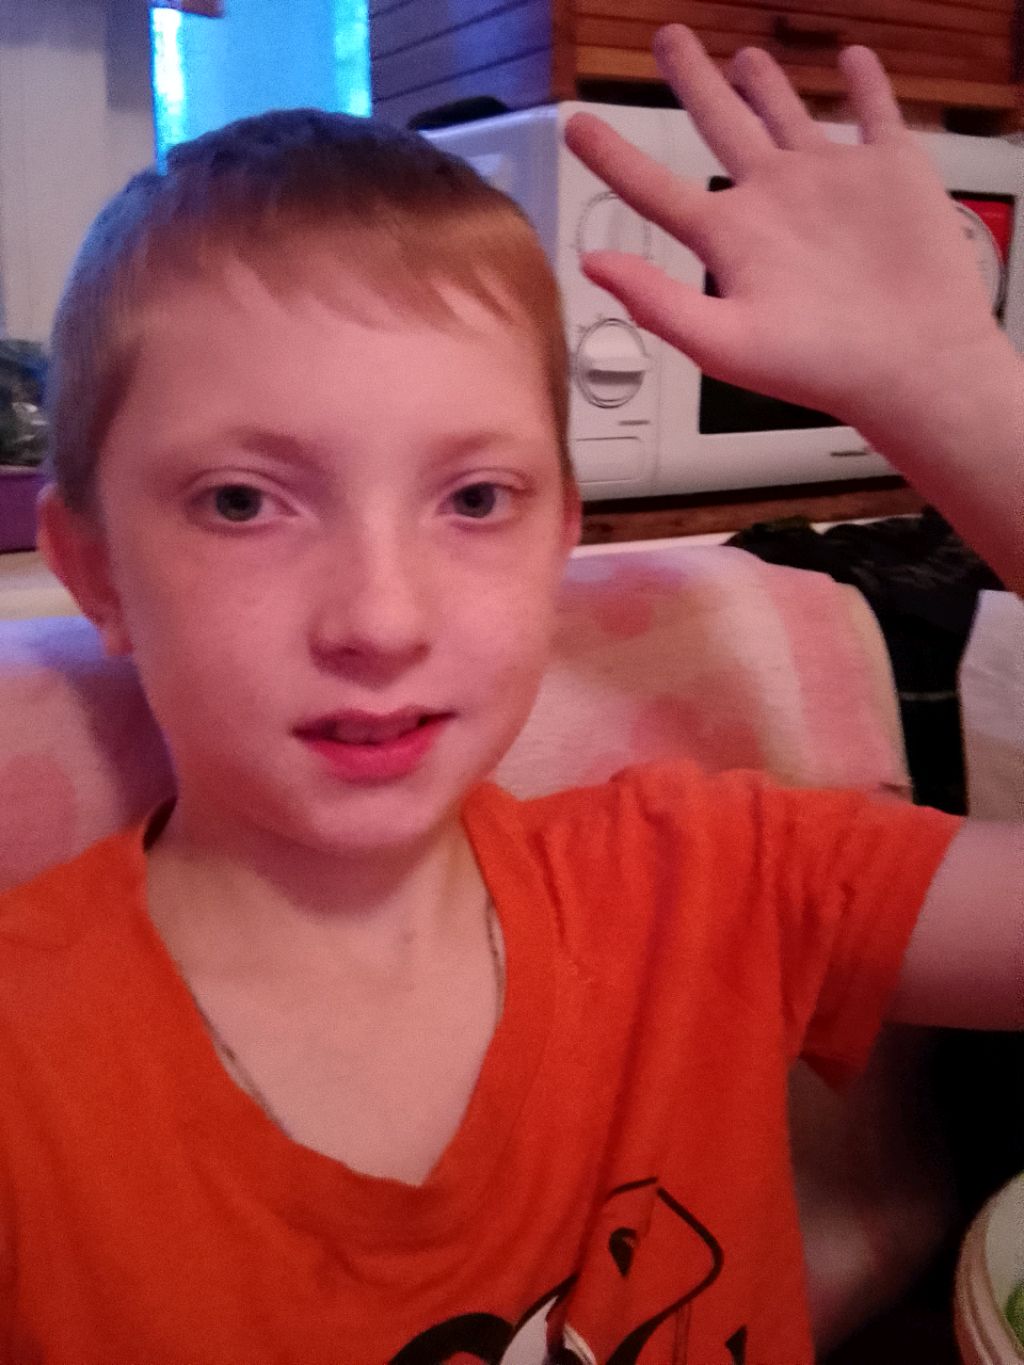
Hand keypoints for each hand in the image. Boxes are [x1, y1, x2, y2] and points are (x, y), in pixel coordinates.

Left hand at [563, 27, 1004, 433]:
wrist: (912, 365)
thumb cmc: (821, 367)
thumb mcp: (724, 344)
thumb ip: (656, 303)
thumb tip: (591, 265)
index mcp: (729, 238)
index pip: (654, 189)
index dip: (612, 158)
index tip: (575, 126)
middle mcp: (772, 202)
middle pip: (720, 124)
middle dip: (693, 81)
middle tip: (668, 40)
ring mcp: (829, 183)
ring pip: (786, 117)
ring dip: (765, 86)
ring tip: (744, 58)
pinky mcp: (889, 172)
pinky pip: (874, 114)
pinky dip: (866, 85)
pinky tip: (855, 61)